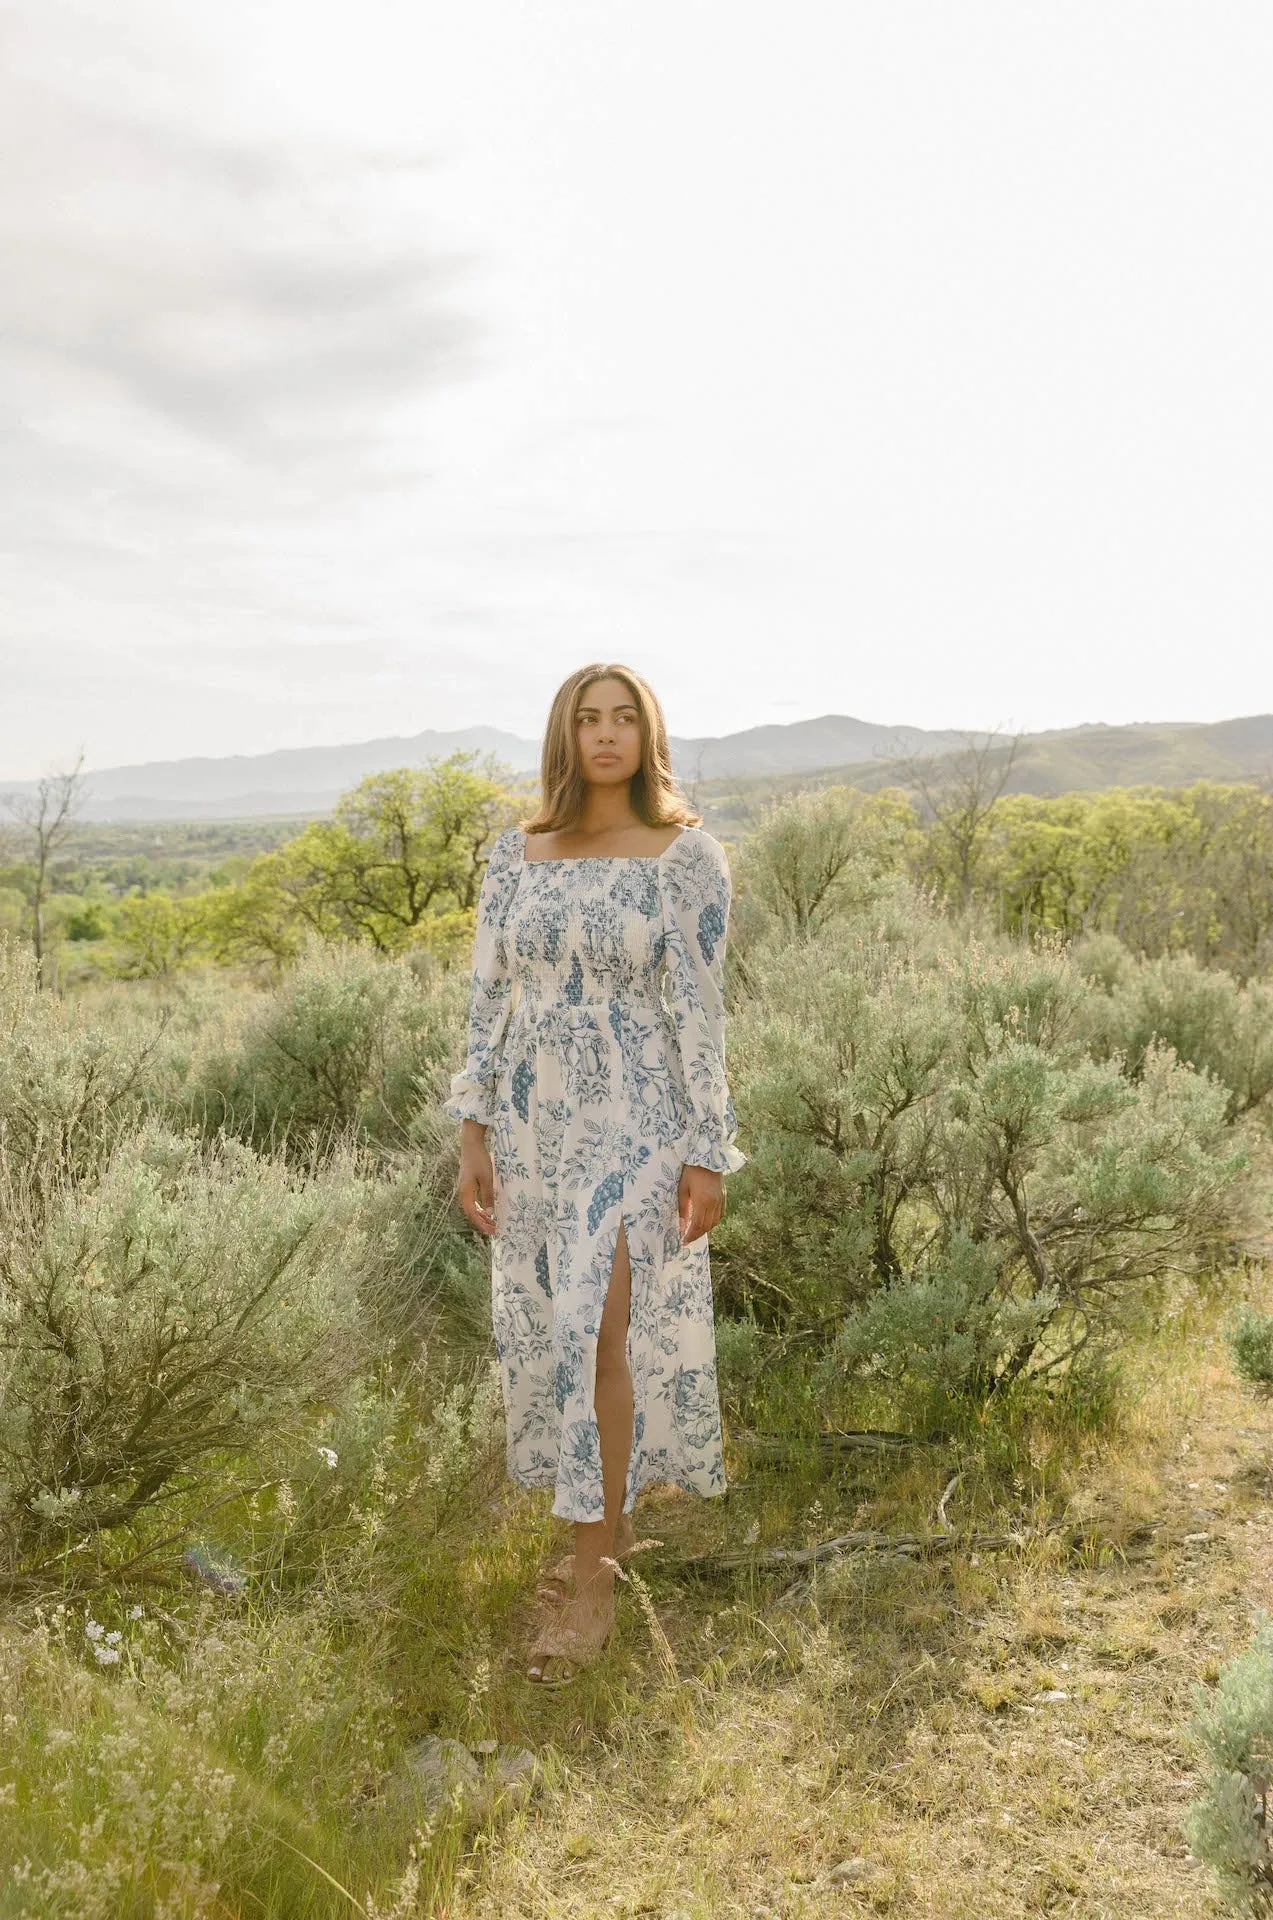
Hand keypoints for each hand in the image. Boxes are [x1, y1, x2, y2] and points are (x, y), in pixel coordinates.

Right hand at [458, 1122, 496, 1236]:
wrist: (471, 1144)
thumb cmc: (479, 1160)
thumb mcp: (486, 1179)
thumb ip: (488, 1196)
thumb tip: (490, 1213)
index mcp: (465, 1193)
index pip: (473, 1214)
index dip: (482, 1224)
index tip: (492, 1231)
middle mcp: (463, 1193)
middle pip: (472, 1213)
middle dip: (483, 1222)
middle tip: (494, 1229)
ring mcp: (465, 1188)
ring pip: (473, 1207)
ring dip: (482, 1215)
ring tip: (492, 1222)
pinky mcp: (468, 1184)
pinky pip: (474, 1201)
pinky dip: (480, 1207)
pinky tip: (488, 1209)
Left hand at [678, 1164, 725, 1245]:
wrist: (706, 1157)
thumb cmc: (690, 1172)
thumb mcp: (682, 1189)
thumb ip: (683, 1209)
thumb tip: (682, 1226)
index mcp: (702, 1201)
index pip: (697, 1225)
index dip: (690, 1235)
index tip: (684, 1242)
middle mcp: (714, 1203)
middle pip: (706, 1226)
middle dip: (697, 1235)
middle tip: (687, 1239)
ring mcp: (721, 1200)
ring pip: (715, 1222)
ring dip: (705, 1229)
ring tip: (695, 1232)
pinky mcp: (723, 1196)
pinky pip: (720, 1215)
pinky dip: (713, 1222)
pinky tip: (706, 1223)